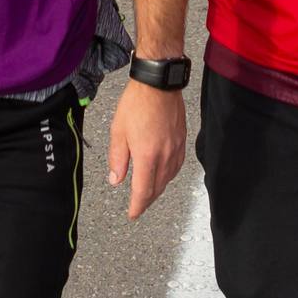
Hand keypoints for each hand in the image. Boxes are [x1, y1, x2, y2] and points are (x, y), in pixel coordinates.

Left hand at [106, 79, 186, 218]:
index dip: (137, 207)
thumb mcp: (118, 132)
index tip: (132, 214)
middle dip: (147, 201)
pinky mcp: (182, 140)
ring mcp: (176, 148)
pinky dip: (168, 175)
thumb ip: (117, 159)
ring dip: (158, 189)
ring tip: (149, 192)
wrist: (159, 84)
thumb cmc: (137, 103)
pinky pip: (176, 166)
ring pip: (168, 178)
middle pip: (157, 188)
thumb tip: (116, 179)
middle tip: (139, 206)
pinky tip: (163, 174)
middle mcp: (164, 155)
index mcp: (147, 156)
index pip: (143, 191)